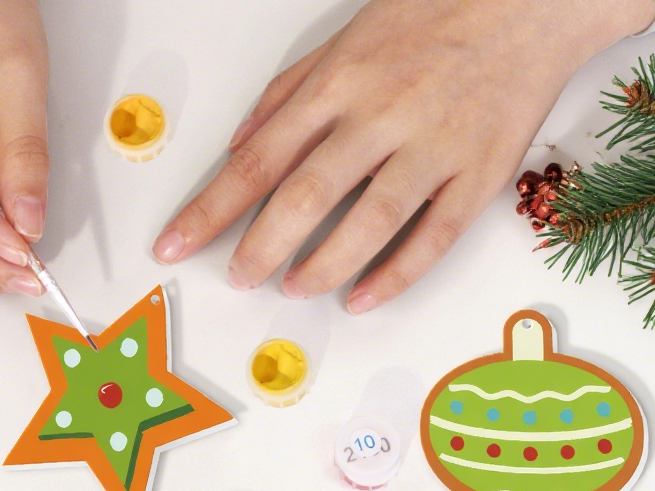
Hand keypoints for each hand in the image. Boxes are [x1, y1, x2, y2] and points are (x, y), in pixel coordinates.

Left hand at [152, 0, 654, 311]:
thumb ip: (287, 95)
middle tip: (238, 278)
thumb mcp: (345, 38)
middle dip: (260, 246)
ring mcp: (434, 146)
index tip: (174, 245)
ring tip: (293, 288)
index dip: (210, 210)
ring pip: (369, 221)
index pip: (258, 161)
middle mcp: (381, 116)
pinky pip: (433, 236)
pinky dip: (395, 274)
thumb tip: (238, 146)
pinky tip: (361, 298)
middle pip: (305, 196)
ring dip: (323, 266)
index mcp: (339, 84)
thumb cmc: (433, 14)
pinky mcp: (480, 172)